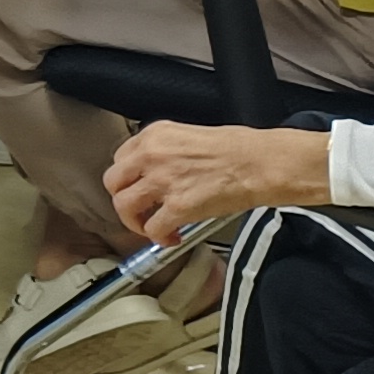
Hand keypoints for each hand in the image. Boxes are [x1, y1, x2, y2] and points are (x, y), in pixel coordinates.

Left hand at [106, 121, 328, 243]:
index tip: (137, 189)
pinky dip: (159, 238)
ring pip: (124, 206)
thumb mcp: (190, 136)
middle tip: (140, 211)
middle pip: (113, 182)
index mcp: (155, 135)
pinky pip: (152, 228)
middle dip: (124, 200)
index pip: (120, 159)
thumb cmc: (237, 149)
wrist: (259, 163)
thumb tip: (157, 172)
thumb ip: (166, 152)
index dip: (128, 179)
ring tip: (153, 227)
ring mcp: (162, 180)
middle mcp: (152, 155)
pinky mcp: (177, 206)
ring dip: (136, 222)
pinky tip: (172, 236)